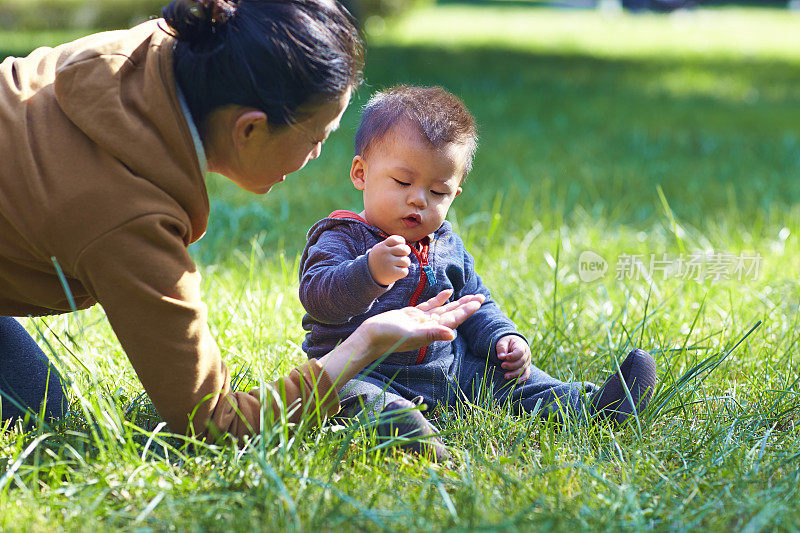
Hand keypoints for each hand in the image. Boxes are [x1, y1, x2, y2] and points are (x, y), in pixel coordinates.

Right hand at [362, 289, 484, 357]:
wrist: (370, 337)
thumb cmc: (389, 337)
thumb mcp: (411, 334)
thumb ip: (432, 334)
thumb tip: (452, 334)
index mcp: (431, 332)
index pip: (453, 320)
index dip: (466, 311)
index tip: (478, 302)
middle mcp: (429, 327)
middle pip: (452, 314)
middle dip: (466, 306)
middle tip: (481, 297)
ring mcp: (421, 321)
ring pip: (443, 310)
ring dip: (456, 303)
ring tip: (470, 296)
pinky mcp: (412, 315)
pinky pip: (430, 306)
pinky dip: (439, 299)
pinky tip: (447, 292)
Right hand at [368, 235, 410, 285]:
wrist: (369, 274)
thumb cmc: (380, 259)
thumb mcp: (381, 249)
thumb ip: (392, 245)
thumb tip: (406, 247)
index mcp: (382, 246)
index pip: (396, 239)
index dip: (401, 242)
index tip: (398, 246)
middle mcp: (385, 254)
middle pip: (405, 249)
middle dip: (406, 252)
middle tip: (402, 255)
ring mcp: (388, 263)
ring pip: (406, 261)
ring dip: (405, 263)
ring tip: (400, 264)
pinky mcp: (392, 273)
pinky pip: (405, 271)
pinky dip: (403, 272)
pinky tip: (398, 271)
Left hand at [496, 335, 531, 383]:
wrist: (513, 345)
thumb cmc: (507, 343)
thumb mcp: (503, 342)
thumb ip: (502, 348)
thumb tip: (501, 357)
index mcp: (521, 345)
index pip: (520, 351)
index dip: (513, 356)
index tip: (506, 357)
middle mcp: (526, 354)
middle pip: (521, 362)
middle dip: (511, 365)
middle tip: (502, 365)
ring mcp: (527, 362)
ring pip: (523, 369)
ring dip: (515, 374)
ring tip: (506, 376)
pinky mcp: (526, 368)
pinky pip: (526, 375)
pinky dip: (522, 379)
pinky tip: (516, 382)